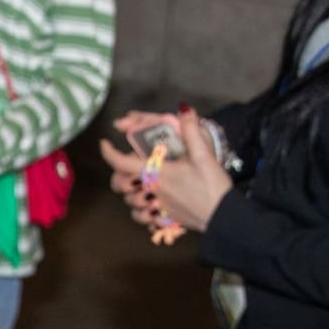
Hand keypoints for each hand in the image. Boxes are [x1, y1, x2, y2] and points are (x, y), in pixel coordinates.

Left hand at [98, 106, 231, 234]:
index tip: (105, 143)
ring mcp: (158, 208)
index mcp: (156, 173)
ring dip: (132, 195)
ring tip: (141, 186)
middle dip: (119, 176)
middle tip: (128, 168)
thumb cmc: (212, 186)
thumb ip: (191, 130)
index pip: (122, 162)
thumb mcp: (204, 154)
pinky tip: (153, 206)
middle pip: (121, 185)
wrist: (224, 217)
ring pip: (131, 204)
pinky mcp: (166, 220)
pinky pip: (145, 219)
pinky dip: (144, 213)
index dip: (108, 152)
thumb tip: (184, 109)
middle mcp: (152, 191)